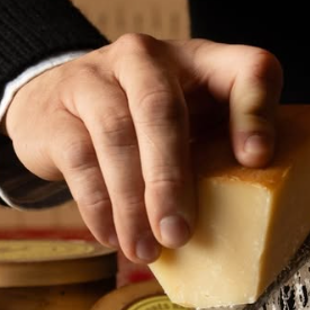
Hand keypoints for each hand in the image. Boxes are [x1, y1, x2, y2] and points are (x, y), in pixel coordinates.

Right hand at [4, 36, 282, 262]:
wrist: (53, 108)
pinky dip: (97, 206)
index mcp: (200, 62)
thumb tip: (249, 224)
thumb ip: (219, 155)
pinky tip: (112, 238)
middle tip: (179, 234)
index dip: (255, 112)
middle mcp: (145, 59)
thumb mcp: (191, 128)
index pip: (246, 70)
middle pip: (162, 109)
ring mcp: (95, 80)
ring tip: (145, 250)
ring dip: (131, 203)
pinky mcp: (57, 112)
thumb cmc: (142, 127)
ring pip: (116, 136)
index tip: (256, 160)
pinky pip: (79, 159)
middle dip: (171, 179)